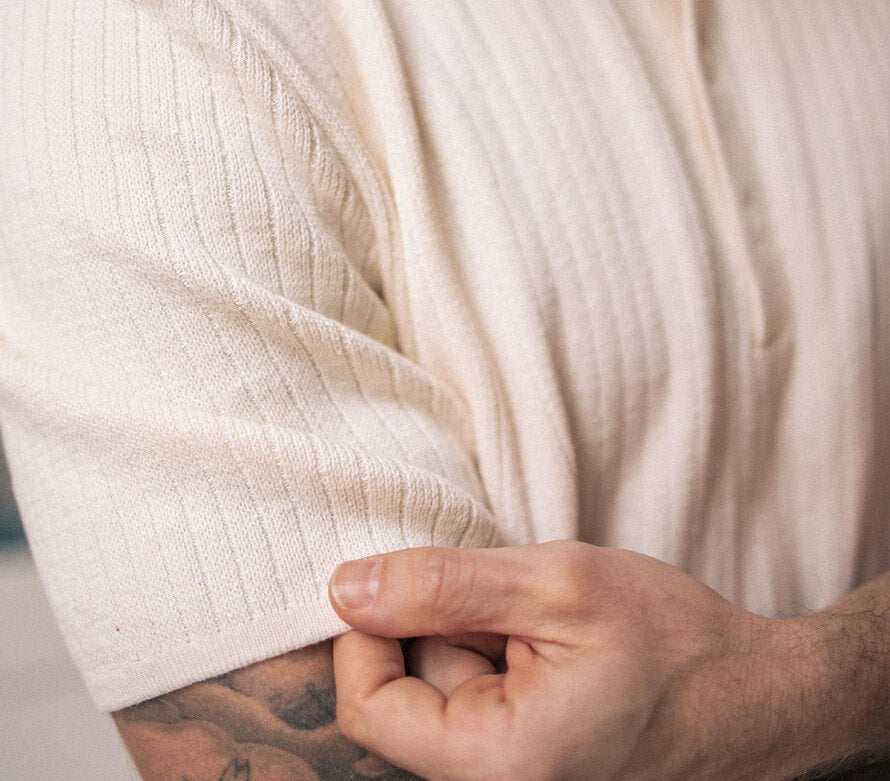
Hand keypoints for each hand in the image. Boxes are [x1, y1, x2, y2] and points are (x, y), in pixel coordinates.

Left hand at [327, 540, 804, 780]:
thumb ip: (442, 585)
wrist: (759, 695)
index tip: (406, 572)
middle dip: (441, 620)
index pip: (367, 705)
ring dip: (475, 629)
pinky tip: (549, 632)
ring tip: (543, 612)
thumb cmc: (675, 644)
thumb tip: (344, 586)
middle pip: (407, 691)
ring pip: (445, 684)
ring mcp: (516, 775)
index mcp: (495, 765)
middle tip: (509, 587)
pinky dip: (499, 646)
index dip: (368, 629)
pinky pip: (481, 695)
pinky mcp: (531, 757)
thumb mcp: (557, 586)